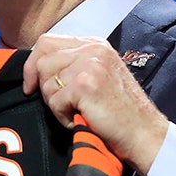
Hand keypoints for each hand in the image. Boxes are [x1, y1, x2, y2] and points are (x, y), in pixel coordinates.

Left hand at [22, 34, 167, 174]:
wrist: (144, 133)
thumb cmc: (120, 111)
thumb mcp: (98, 75)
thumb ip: (73, 64)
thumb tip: (36, 67)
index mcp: (94, 44)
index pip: (47, 42)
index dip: (32, 64)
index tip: (31, 85)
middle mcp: (93, 49)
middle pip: (42, 59)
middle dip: (41, 85)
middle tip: (58, 104)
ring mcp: (90, 65)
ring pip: (46, 82)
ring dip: (55, 104)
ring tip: (76, 112)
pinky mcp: (86, 84)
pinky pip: (54, 101)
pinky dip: (62, 116)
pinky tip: (80, 119)